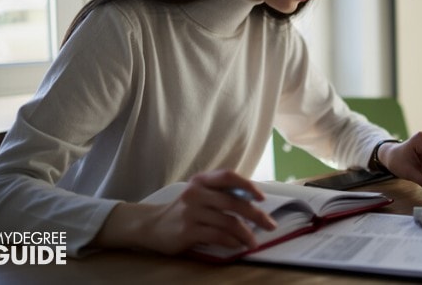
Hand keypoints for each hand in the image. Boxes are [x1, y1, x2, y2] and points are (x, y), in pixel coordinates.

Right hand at [93, 169, 276, 254]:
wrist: (151, 225)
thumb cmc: (183, 210)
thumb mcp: (199, 194)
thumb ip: (220, 194)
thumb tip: (253, 203)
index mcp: (201, 180)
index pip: (228, 176)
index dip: (248, 185)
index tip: (262, 198)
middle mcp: (196, 193)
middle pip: (233, 202)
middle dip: (256, 215)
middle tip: (270, 225)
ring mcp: (190, 212)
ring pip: (227, 222)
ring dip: (245, 234)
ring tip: (253, 242)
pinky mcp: (186, 231)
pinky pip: (216, 236)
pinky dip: (231, 241)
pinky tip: (237, 245)